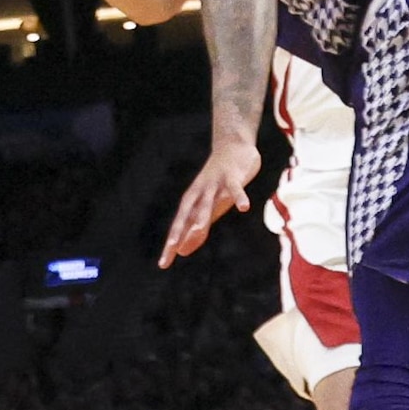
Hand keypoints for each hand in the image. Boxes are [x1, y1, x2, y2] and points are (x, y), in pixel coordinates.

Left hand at [158, 134, 259, 267]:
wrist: (232, 146)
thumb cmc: (218, 183)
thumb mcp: (208, 207)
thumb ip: (197, 228)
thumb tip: (182, 250)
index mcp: (192, 202)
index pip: (180, 226)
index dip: (173, 244)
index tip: (164, 264)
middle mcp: (200, 194)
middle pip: (188, 215)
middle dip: (181, 232)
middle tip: (173, 249)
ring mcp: (215, 184)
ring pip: (208, 202)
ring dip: (204, 215)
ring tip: (199, 231)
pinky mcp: (232, 177)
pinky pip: (236, 188)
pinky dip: (240, 196)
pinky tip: (244, 208)